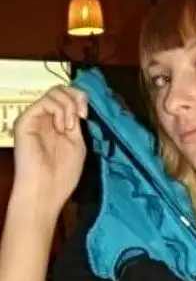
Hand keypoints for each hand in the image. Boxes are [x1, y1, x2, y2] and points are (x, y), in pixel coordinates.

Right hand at [12, 85, 87, 213]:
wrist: (46, 191)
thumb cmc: (62, 173)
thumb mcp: (76, 143)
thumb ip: (76, 121)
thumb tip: (78, 103)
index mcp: (56, 123)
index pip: (66, 96)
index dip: (79, 98)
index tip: (86, 115)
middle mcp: (43, 118)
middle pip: (60, 89)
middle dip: (76, 98)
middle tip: (81, 116)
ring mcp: (33, 118)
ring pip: (54, 92)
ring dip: (68, 107)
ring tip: (68, 129)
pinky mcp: (25, 120)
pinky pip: (45, 101)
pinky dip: (59, 111)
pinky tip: (62, 128)